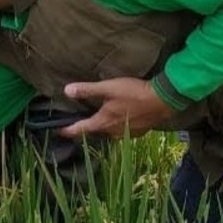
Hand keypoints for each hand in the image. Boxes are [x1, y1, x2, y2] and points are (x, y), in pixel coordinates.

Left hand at [60, 77, 174, 139]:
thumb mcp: (108, 88)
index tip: (59, 131)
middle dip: (85, 129)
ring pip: (108, 133)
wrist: (163, 101)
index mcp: (103, 123)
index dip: (68, 130)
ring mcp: (126, 134)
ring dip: (101, 127)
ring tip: (98, 119)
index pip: (80, 130)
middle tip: (78, 123)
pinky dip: (115, 126)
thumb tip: (66, 91)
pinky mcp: (137, 132)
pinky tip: (119, 117)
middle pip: (94, 133)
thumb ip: (87, 90)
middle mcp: (112, 133)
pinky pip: (120, 131)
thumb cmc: (133, 93)